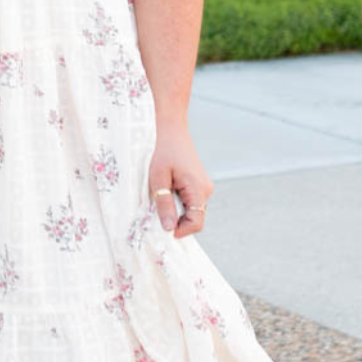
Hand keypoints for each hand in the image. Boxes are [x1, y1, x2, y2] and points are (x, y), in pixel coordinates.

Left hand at [148, 120, 213, 238]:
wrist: (171, 129)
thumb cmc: (163, 150)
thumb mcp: (158, 178)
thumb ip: (164, 204)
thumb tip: (169, 228)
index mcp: (198, 189)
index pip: (197, 222)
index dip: (181, 231)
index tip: (163, 230)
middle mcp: (205, 190)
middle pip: (194, 218)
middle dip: (176, 221)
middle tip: (156, 215)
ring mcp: (203, 186)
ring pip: (191, 210)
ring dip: (176, 211)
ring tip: (159, 198)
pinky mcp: (198, 183)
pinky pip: (189, 201)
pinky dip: (177, 202)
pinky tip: (165, 191)